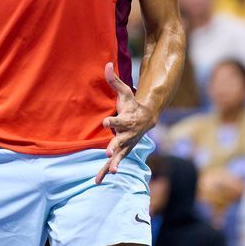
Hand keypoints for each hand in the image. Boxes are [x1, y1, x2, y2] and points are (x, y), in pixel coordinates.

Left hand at [96, 63, 154, 183]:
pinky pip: (114, 163)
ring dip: (114, 163)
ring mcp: (126, 145)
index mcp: (126, 120)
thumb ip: (114, 80)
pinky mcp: (122, 152)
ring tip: (110, 172)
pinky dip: (105, 172)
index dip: (112, 121)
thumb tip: (106, 64)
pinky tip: (97, 182)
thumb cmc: (132, 104)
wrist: (148, 118)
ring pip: (120, 155)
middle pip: (120, 141)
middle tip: (108, 152)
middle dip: (115, 147)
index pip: (118, 120)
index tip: (105, 122)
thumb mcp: (124, 92)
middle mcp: (127, 134)